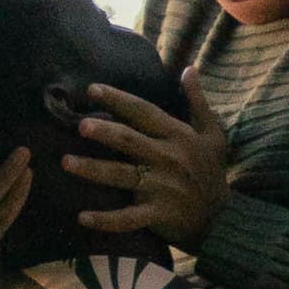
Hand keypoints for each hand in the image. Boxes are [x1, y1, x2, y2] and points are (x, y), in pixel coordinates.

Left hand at [62, 75, 230, 248]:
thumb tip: (188, 69)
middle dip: (104, 132)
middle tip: (79, 125)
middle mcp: (168, 159)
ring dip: (93, 170)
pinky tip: (82, 217)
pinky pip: (127, 218)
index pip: (144, 112)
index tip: (92, 89)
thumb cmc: (212, 171)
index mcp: (178, 136)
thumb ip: (197, 101)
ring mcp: (162, 188)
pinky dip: (105, 220)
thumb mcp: (212, 134)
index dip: (118, 99)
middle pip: (130, 141)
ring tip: (66, 162)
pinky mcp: (157, 215)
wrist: (222, 217)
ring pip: (122, 176)